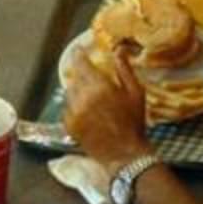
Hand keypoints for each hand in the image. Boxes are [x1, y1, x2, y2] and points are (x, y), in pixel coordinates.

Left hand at [62, 47, 151, 177]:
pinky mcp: (69, 125)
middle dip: (81, 74)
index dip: (79, 55)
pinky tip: (87, 111)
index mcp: (100, 87)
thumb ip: (124, 69)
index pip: (82, 64)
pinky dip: (74, 106)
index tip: (78, 50)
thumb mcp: (135, 92)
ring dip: (77, 90)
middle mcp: (83, 98)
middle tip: (91, 77)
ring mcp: (73, 112)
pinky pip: (67, 108)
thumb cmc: (133, 122)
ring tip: (91, 96)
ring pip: (69, 92)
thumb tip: (119, 49)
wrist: (124, 154)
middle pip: (74, 77)